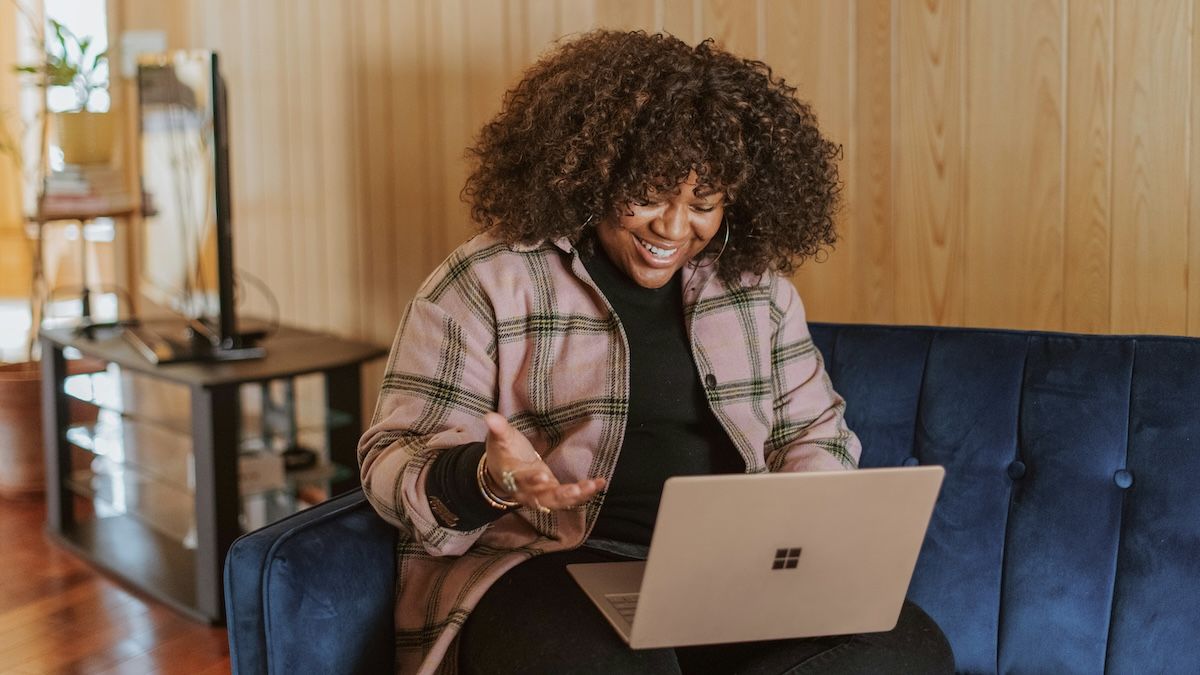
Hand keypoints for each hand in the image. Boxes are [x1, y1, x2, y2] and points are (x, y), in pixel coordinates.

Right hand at [483, 412, 605, 511]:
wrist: (502, 475)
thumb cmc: (503, 454)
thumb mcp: (500, 440)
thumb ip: (498, 429)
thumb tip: (489, 416)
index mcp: (513, 477)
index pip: (522, 480)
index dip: (531, 480)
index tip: (543, 476)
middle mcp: (528, 492)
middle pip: (543, 498)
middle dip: (560, 495)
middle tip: (575, 490)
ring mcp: (542, 495)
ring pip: (559, 501)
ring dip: (577, 496)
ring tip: (593, 486)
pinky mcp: (554, 495)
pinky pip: (570, 498)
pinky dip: (585, 493)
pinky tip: (600, 483)